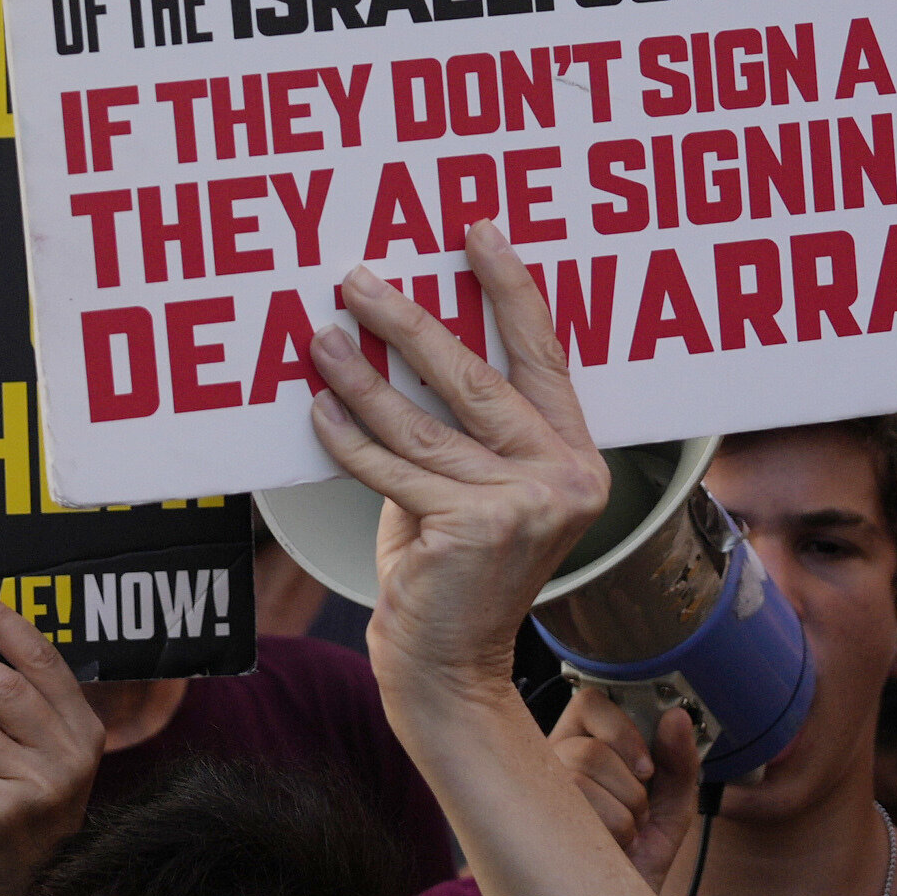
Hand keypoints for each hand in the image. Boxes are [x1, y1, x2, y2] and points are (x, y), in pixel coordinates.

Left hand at [306, 231, 608, 721]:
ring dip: (362, 374)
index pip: (543, 355)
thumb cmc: (454, 567)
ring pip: (423, 422)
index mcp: (578, 456)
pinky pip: (391, 469)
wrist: (450, 664)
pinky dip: (348, 438)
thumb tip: (401, 334)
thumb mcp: (475, 486)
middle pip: (476, 377)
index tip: (475, 232)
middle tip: (358, 279)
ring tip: (322, 337)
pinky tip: (317, 409)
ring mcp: (522, 506)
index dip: (509, 289)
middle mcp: (564, 477)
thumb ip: (461, 425)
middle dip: (410, 320)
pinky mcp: (470, 529)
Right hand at [551, 687, 705, 885]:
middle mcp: (553, 761)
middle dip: (631, 787)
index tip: (647, 767)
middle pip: (592, 747)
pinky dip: (614, 831)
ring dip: (624, 812)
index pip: (589, 703)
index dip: (622, 729)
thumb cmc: (643, 851)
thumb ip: (680, 759)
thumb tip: (677, 717)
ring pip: (584, 773)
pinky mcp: (537, 820)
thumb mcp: (674, 801)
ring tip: (623, 834)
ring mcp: (540, 791)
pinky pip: (581, 805)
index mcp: (582, 743)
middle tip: (636, 813)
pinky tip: (609, 847)